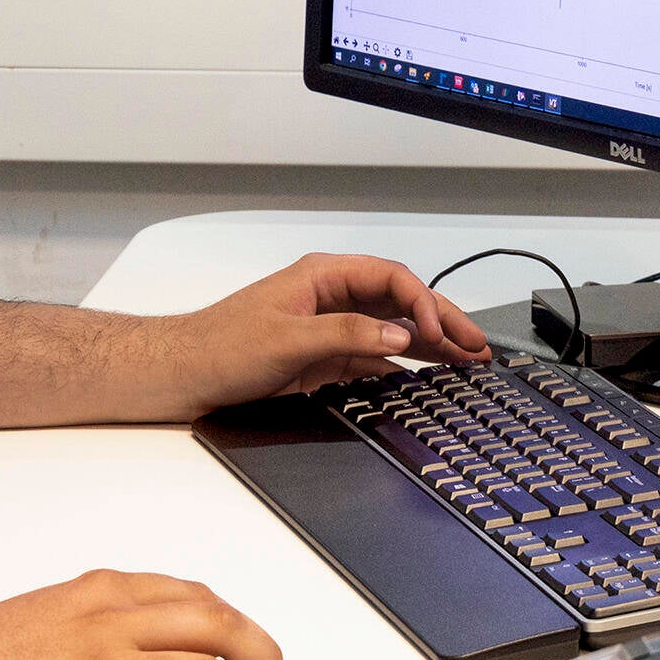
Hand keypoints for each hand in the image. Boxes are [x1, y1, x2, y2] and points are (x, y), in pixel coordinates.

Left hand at [164, 251, 491, 416]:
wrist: (183, 376)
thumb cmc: (218, 345)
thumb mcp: (287, 339)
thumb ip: (347, 335)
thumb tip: (399, 336)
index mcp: (323, 277)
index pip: (391, 279)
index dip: (423, 303)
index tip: (441, 332)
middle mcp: (332, 298)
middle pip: (400, 304)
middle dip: (441, 322)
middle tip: (477, 345)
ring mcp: (330, 330)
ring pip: (393, 333)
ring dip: (430, 347)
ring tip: (468, 361)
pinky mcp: (324, 361)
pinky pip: (375, 362)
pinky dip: (403, 371)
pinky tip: (426, 382)